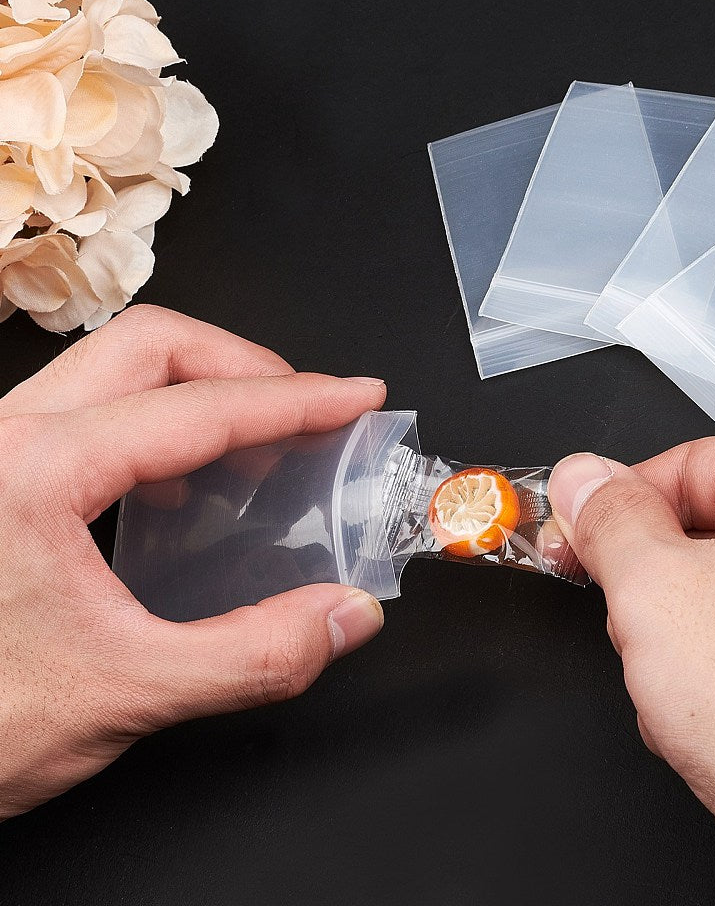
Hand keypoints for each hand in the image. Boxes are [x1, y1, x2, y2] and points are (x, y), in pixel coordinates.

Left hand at [0, 305, 385, 820]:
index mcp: (32, 472)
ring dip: (203, 389)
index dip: (297, 399)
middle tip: (309, 412)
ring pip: (115, 365)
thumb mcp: (122, 694)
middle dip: (247, 368)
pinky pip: (90, 409)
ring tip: (259, 447)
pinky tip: (183, 487)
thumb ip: (253, 655)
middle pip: (152, 345)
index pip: (199, 408)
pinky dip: (159, 424)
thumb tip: (344, 616)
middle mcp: (4, 438)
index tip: (354, 397)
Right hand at [548, 436, 714, 905]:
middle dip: (654, 579)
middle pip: (710, 527)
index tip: (575, 535)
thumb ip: (604, 515)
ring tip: (678, 680)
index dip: (613, 506)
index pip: (682, 463)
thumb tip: (585, 479)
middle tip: (628, 617)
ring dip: (684, 629)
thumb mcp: (648, 584)